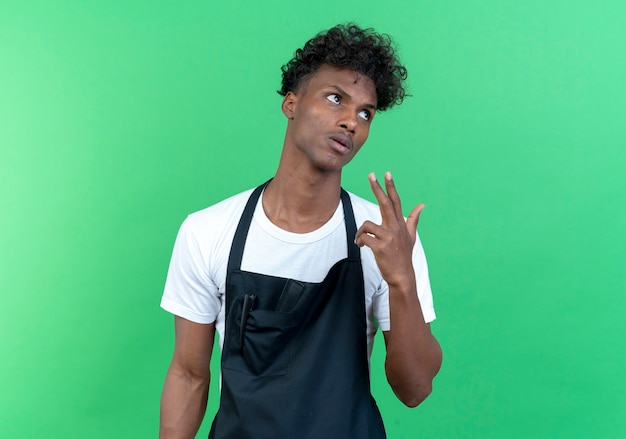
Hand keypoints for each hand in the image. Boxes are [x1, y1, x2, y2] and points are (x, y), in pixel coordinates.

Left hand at [355, 172, 423, 287]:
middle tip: (371, 175)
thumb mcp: (411, 236)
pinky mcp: (380, 247)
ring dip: (360, 232)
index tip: (387, 173)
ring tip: (361, 240)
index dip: (391, 187)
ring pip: (367, 225)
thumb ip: (414, 219)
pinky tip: (361, 246)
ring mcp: (388, 237)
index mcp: (400, 224)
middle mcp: (395, 228)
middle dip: (377, 188)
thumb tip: (422, 204)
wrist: (402, 275)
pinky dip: (359, 241)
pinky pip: (364, 238)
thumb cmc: (404, 255)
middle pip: (385, 203)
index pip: (396, 201)